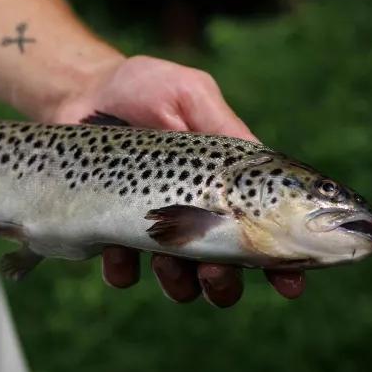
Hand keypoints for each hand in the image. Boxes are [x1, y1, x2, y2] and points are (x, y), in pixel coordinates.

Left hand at [53, 55, 304, 306]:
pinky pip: (123, 272)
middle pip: (226, 273)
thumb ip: (223, 125)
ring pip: (180, 283)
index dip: (284, 265)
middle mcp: (195, 217)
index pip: (266, 233)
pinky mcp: (112, 234)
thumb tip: (262, 159)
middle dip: (225, 282)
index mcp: (225, 188)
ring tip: (165, 256)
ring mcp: (155, 230)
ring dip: (179, 281)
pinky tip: (116, 245)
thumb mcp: (190, 94)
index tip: (291, 284)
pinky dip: (123, 268)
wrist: (81, 91)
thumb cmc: (143, 87)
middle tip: (215, 268)